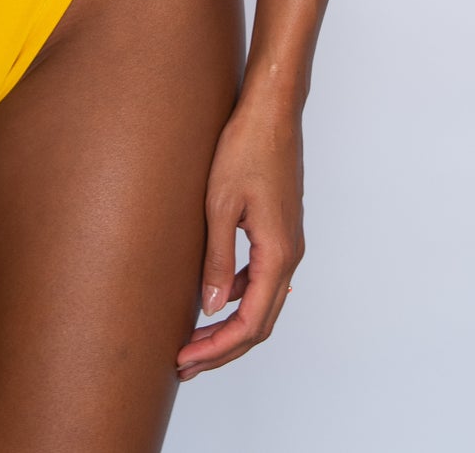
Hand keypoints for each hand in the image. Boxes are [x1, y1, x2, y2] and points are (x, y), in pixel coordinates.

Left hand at [176, 102, 304, 379]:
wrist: (271, 111)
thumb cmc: (245, 148)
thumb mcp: (221, 205)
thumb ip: (217, 260)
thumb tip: (211, 308)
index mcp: (278, 254)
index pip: (251, 323)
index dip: (218, 348)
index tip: (186, 359)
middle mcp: (289, 255)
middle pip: (260, 322)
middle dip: (223, 348)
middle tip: (185, 363)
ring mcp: (287, 243)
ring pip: (262, 302)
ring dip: (231, 325)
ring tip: (194, 340)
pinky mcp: (279, 230)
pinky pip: (262, 278)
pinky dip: (239, 297)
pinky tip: (214, 297)